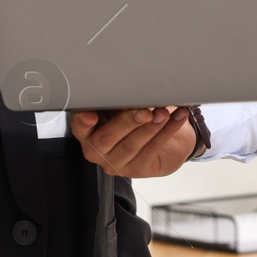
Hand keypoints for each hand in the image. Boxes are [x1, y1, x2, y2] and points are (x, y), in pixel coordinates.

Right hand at [71, 107, 194, 178]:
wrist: (166, 138)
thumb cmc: (136, 117)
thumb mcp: (122, 106)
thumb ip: (117, 99)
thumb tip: (126, 86)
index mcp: (88, 132)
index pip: (80, 127)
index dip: (83, 122)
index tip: (90, 115)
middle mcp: (98, 151)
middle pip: (107, 138)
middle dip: (127, 122)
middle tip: (145, 111)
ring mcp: (117, 163)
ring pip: (131, 145)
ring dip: (150, 127)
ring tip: (164, 112)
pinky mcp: (139, 169)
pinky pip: (152, 149)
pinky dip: (166, 131)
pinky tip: (176, 118)